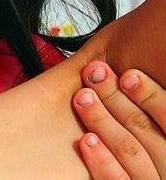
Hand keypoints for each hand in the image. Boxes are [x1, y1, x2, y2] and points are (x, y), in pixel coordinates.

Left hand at [73, 61, 165, 178]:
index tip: (128, 74)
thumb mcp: (152, 129)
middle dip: (117, 98)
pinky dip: (102, 161)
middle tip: (94, 75)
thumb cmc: (139, 145)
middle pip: (146, 131)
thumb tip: (128, 75)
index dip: (151, 96)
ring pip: (131, 152)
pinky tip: (86, 140)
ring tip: (83, 97)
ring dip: (103, 120)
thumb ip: (146, 111)